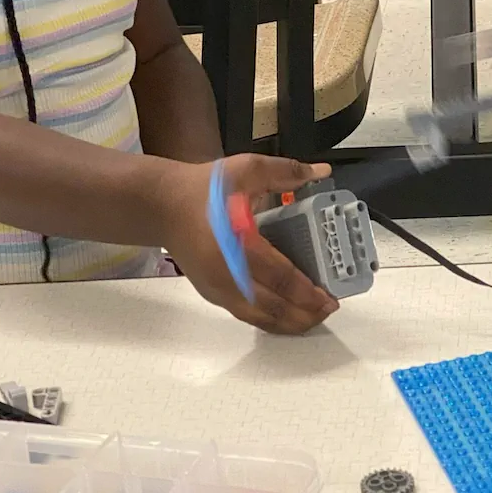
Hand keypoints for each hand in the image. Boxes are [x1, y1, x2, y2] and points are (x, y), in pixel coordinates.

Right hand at [164, 156, 339, 333]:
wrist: (161, 206)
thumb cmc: (203, 188)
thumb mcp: (246, 169)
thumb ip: (285, 171)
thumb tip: (322, 172)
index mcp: (238, 244)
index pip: (279, 276)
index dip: (307, 291)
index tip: (330, 296)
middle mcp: (227, 274)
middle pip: (272, 306)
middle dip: (304, 313)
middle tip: (329, 309)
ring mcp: (217, 288)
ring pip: (258, 317)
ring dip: (289, 323)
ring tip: (313, 318)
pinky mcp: (212, 293)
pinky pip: (246, 314)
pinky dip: (269, 320)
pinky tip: (285, 316)